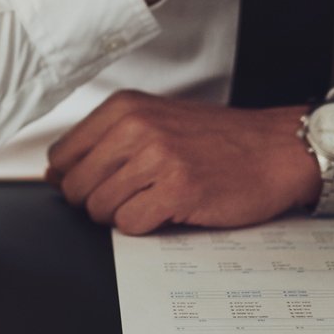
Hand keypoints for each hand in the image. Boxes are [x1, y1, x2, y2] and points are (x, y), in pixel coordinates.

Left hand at [44, 91, 318, 234]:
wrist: (277, 149)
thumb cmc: (219, 140)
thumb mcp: (156, 121)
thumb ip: (107, 141)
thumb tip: (57, 175)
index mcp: (124, 107)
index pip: (62, 156)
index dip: (75, 180)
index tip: (99, 185)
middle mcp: (136, 127)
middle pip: (76, 186)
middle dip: (96, 203)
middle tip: (132, 197)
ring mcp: (156, 158)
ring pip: (99, 208)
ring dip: (123, 215)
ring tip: (155, 201)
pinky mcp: (177, 189)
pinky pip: (130, 224)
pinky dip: (145, 226)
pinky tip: (169, 211)